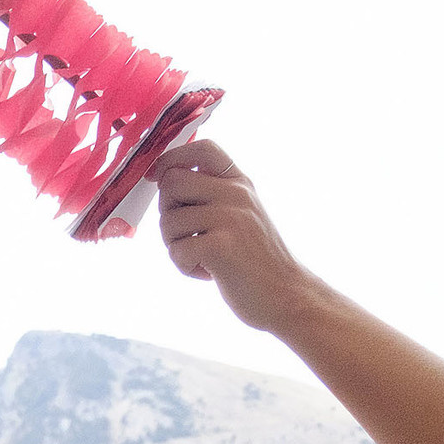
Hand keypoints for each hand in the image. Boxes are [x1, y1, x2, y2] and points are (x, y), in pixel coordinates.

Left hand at [155, 141, 327, 335]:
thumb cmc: (254, 260)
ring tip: (203, 258)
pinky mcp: (221, 245)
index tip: (157, 178)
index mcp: (240, 182)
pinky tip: (209, 273)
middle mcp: (237, 193)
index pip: (202, 149)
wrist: (286, 295)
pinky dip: (184, 267)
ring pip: (168, 221)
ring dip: (175, 246)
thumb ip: (211, 195)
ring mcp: (231, 217)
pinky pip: (176, 249)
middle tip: (185, 237)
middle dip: (166, 213)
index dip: (171, 159)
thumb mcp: (240, 215)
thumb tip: (163, 179)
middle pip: (171, 183)